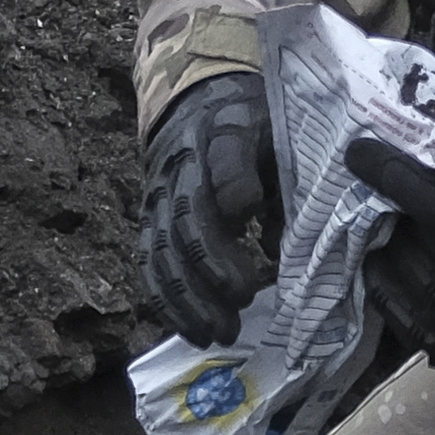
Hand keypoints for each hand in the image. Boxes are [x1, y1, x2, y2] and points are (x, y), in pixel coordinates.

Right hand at [138, 76, 278, 343]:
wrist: (194, 103)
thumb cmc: (254, 127)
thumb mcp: (280, 133)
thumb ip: (285, 180)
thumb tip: (277, 244)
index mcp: (223, 130)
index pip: (226, 155)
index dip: (236, 186)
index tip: (252, 214)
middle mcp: (182, 165)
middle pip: (188, 218)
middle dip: (213, 264)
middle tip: (245, 298)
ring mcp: (159, 196)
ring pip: (164, 250)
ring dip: (190, 297)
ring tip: (220, 331)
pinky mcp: (148, 221)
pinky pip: (149, 265)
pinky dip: (167, 303)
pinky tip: (192, 331)